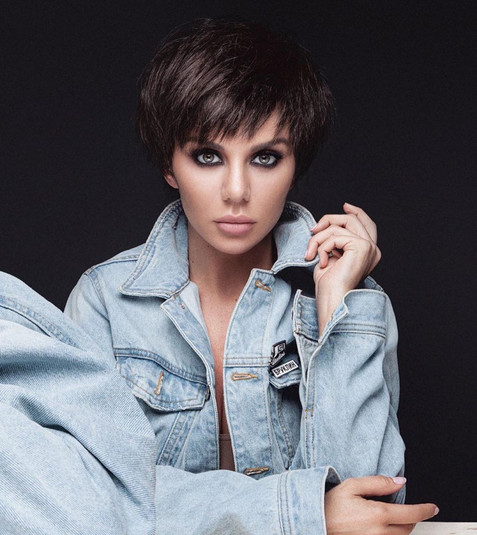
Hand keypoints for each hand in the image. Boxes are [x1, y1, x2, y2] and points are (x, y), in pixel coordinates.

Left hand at [305, 202, 380, 334]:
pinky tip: (321, 261)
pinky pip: (335, 236)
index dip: (357, 212)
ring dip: (318, 238)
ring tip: (311, 253)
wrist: (332, 298)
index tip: (345, 205)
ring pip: (340, 226)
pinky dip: (322, 247)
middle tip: (313, 230)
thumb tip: (326, 225)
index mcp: (368, 252)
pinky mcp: (361, 247)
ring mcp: (369, 247)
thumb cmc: (329, 284)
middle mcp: (373, 249)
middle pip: (352, 220)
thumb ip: (334, 240)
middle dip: (329, 220)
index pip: (367, 224)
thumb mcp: (330, 256)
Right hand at [325, 476, 438, 534]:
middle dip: (413, 518)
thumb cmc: (330, 503)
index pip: (411, 514)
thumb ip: (379, 483)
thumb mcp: (353, 485)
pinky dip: (392, 534)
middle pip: (409, 528)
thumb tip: (400, 482)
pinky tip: (382, 527)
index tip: (433, 508)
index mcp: (377, 514)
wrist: (316, 521)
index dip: (425, 510)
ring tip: (394, 517)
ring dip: (402, 527)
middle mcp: (379, 533)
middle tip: (409, 509)